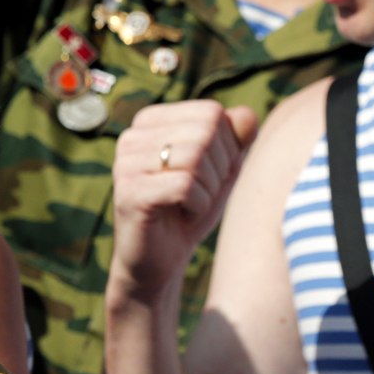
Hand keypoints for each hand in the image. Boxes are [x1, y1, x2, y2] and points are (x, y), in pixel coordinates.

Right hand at [110, 101, 257, 300]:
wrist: (161, 260)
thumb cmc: (193, 207)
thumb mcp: (223, 166)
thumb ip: (237, 137)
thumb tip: (248, 115)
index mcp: (152, 121)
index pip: (211, 113)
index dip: (226, 146)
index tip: (210, 172)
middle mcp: (132, 136)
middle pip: (205, 132)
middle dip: (218, 168)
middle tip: (201, 192)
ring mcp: (125, 163)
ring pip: (195, 156)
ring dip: (208, 188)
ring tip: (191, 204)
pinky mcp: (128, 192)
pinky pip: (185, 185)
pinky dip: (198, 205)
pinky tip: (182, 215)